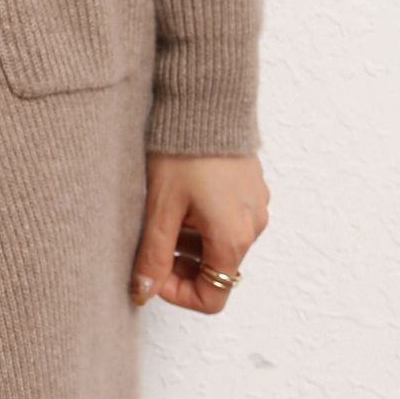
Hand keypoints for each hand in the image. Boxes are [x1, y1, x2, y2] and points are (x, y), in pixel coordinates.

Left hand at [130, 153, 268, 313]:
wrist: (207, 101)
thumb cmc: (183, 152)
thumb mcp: (161, 208)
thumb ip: (153, 255)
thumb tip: (143, 291)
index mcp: (233, 238)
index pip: (213, 297)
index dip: (179, 294)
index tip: (154, 273)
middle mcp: (252, 228)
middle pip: (217, 271)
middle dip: (182, 266)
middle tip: (153, 244)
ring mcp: (255, 207)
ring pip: (221, 246)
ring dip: (192, 244)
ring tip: (166, 215)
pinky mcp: (252, 190)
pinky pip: (229, 222)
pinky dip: (204, 224)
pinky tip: (183, 199)